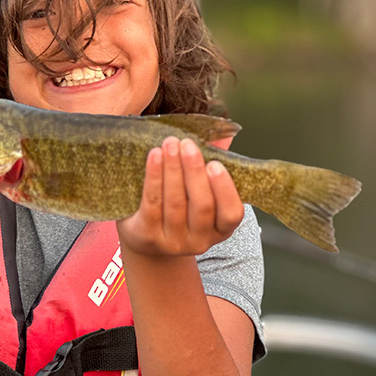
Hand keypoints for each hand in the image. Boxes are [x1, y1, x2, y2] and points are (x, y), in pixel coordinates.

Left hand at [116, 136, 243, 256]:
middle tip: (187, 144)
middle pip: (201, 205)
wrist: (144, 239)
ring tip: (169, 144)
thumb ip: (210, 166)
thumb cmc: (176, 209)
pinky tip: (154, 157)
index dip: (224, 189)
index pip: (231, 213)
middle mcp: (200, 240)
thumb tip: (223, 134)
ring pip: (175, 203)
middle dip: (194, 171)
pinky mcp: (148, 236)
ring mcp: (174, 241)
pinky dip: (154, 177)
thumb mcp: (197, 192)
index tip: (214, 163)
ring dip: (172, 169)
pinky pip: (152, 203)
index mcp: (220, 229)